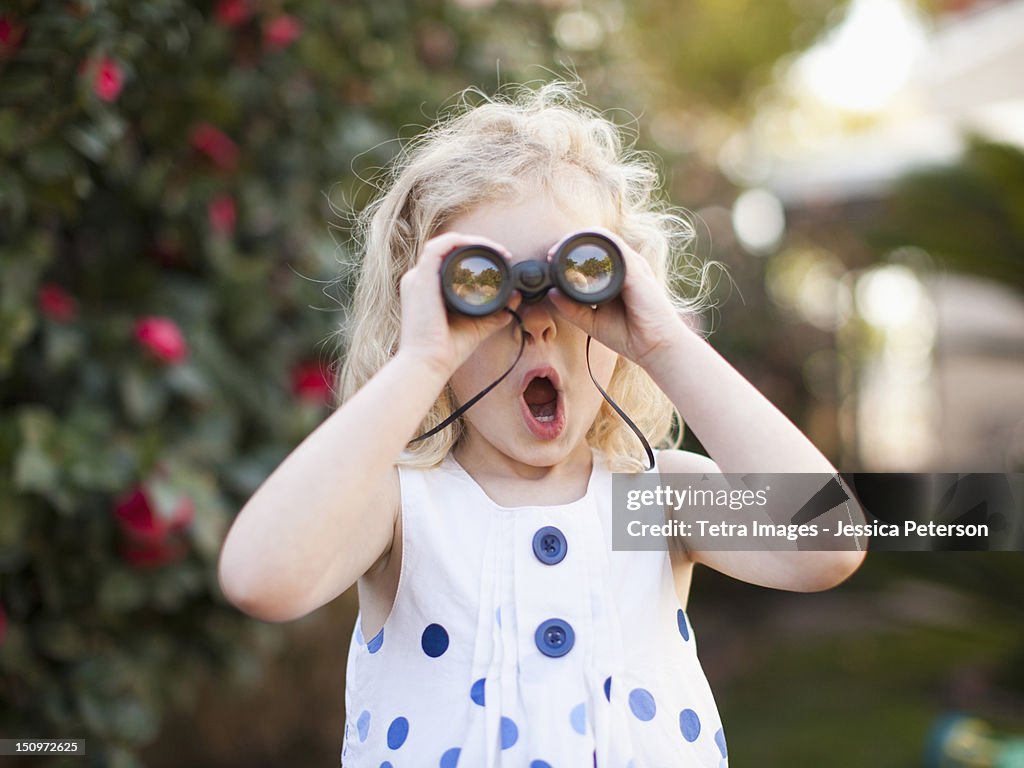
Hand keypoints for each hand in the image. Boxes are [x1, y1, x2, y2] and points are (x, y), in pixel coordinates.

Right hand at [398, 232, 521, 377]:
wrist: (429, 364)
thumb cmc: (446, 350)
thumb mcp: (477, 326)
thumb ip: (495, 313)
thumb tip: (514, 300)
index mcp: (428, 289)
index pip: (449, 260)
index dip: (475, 254)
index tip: (501, 261)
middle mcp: (419, 280)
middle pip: (447, 249)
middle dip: (476, 245)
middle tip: (502, 254)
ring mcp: (417, 278)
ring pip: (444, 244)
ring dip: (471, 241)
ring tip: (495, 249)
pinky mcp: (420, 279)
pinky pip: (438, 248)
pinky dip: (459, 242)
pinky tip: (480, 247)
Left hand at [547, 227, 683, 368]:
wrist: (654, 347)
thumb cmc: (629, 335)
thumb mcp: (591, 321)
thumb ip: (571, 308)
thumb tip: (551, 293)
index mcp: (616, 276)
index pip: (592, 252)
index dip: (569, 251)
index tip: (551, 260)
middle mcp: (625, 267)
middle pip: (597, 241)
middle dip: (570, 242)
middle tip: (551, 254)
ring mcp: (632, 266)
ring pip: (604, 239)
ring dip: (579, 240)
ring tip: (559, 251)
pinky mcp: (637, 270)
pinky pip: (616, 248)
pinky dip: (596, 246)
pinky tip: (578, 256)